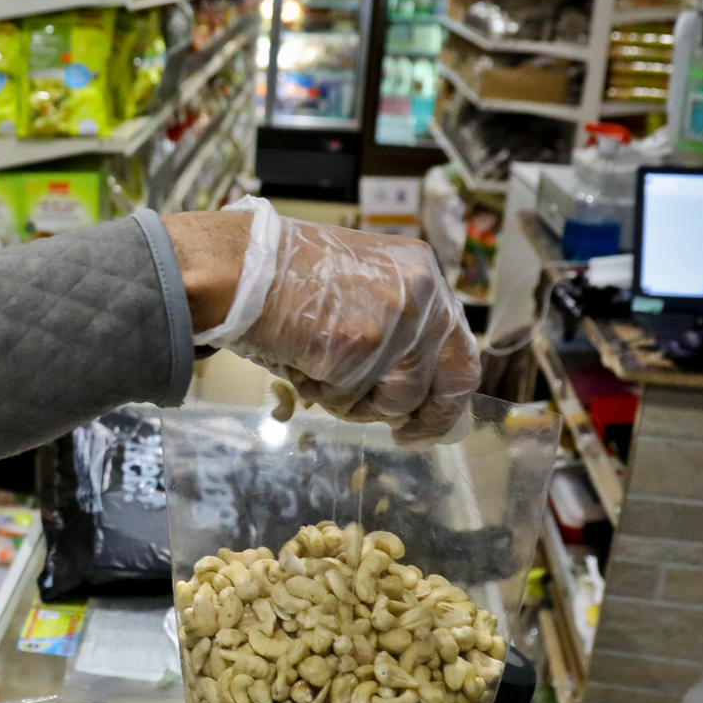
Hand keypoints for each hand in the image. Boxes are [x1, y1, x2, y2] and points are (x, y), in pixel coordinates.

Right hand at [164, 199, 479, 444]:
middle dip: (426, 419)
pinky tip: (299, 363)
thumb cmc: (285, 276)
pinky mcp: (360, 346)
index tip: (426, 417)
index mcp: (424, 273)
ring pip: (393, 399)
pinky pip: (349, 398)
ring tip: (315, 370)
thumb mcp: (362, 286)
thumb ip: (395, 325)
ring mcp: (395, 321)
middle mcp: (423, 294)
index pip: (460, 348)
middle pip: (448, 381)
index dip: (446, 393)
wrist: (243, 266)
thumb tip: (406, 391)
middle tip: (404, 437)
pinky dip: (320, 393)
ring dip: (354, 401)